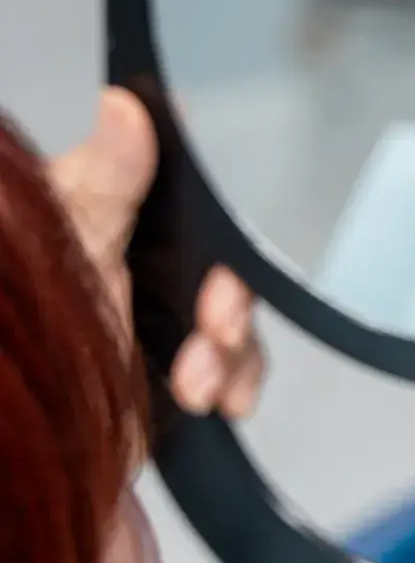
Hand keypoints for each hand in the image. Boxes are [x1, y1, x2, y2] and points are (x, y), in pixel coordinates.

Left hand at [49, 89, 263, 418]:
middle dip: (228, 302)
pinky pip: (238, 369)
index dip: (213, 220)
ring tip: (195, 385)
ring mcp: (158, 327)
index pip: (180, 198)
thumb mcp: (69, 253)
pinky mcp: (178, 377)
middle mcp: (135, 272)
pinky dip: (237, 384)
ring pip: (235, 319)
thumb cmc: (29, 353)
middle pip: (219, 264)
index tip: (215, 251)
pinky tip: (218, 400)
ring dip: (232, 353)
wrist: (35, 457)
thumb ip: (103, 185)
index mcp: (104, 228)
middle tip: (213, 327)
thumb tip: (125, 106)